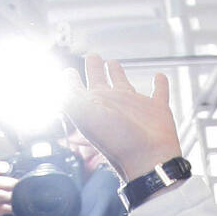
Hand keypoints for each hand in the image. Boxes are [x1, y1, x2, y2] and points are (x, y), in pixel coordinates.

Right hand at [0, 159, 17, 215]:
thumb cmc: (0, 200)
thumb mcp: (1, 186)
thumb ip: (7, 176)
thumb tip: (23, 168)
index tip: (6, 167)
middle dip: (8, 182)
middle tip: (18, 183)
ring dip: (11, 194)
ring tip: (19, 195)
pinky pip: (2, 207)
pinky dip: (11, 206)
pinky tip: (16, 206)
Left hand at [61, 55, 179, 182]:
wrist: (146, 159)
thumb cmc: (116, 141)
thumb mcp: (84, 114)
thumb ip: (68, 96)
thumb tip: (56, 82)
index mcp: (95, 106)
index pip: (78, 89)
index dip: (70, 80)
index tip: (68, 71)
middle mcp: (112, 105)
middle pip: (100, 82)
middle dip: (94, 68)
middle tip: (92, 56)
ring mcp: (134, 108)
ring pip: (124, 85)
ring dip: (118, 73)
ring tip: (113, 62)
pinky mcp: (156, 110)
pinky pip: (159, 92)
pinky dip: (160, 84)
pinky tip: (159, 77)